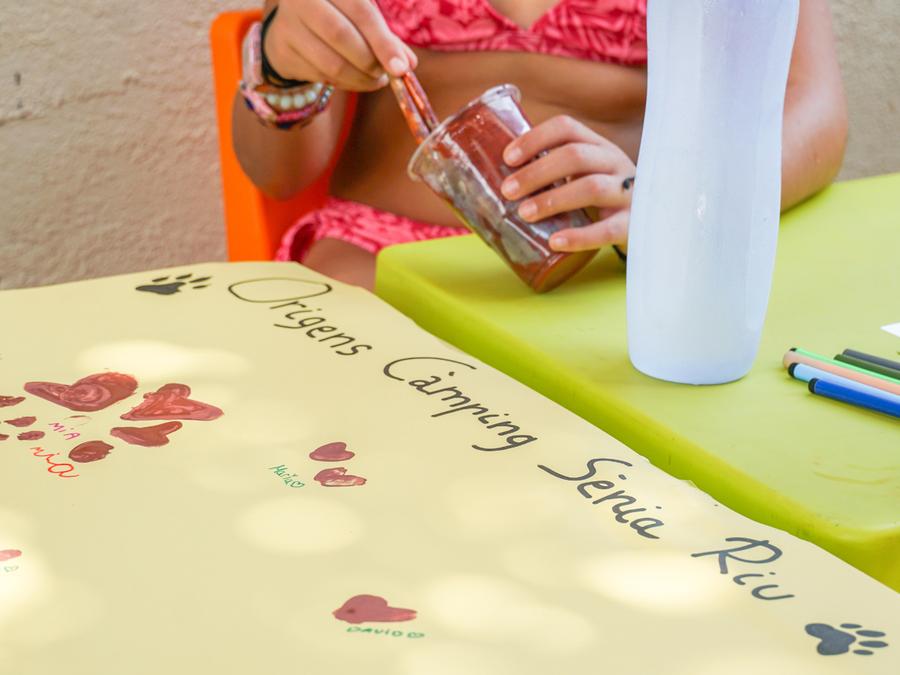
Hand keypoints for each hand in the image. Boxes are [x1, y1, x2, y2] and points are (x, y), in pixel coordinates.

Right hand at [264, 0, 417, 91]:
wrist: (292, 26)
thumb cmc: (337, 16)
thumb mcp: (361, 18)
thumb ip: (384, 37)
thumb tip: (408, 64)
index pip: (361, 12)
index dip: (383, 42)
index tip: (402, 67)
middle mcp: (301, 0)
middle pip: (341, 36)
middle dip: (370, 62)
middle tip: (386, 74)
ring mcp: (287, 25)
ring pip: (331, 62)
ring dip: (360, 79)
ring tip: (376, 81)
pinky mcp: (282, 51)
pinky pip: (321, 75)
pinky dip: (345, 83)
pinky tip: (355, 80)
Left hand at [501, 115, 635, 251]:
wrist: (653, 221)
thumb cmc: (604, 198)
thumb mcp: (585, 175)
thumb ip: (553, 172)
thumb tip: (492, 180)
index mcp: (598, 146)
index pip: (566, 128)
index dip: (535, 139)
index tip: (507, 158)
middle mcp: (615, 162)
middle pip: (575, 156)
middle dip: (536, 172)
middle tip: (508, 191)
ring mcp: (629, 192)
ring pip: (591, 188)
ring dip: (553, 199)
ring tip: (524, 214)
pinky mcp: (634, 223)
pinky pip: (607, 230)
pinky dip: (579, 237)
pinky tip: (556, 242)